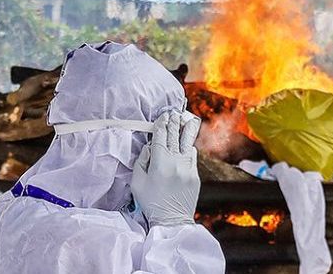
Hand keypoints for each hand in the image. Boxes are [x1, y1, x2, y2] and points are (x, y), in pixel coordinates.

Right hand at [131, 111, 200, 226]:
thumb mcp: (137, 182)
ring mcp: (188, 168)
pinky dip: (189, 148)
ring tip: (186, 119)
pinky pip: (192, 156)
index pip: (161, 137)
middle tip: (173, 112)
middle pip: (175, 137)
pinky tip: (187, 143)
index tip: (162, 116)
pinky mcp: (195, 176)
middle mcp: (176, 163)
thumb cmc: (150, 202)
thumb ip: (141, 161)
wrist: (172, 220)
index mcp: (160, 163)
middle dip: (173, 123)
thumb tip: (149, 147)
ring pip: (187, 144)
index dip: (161, 125)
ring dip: (186, 130)